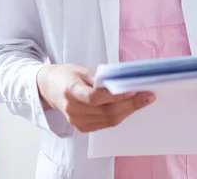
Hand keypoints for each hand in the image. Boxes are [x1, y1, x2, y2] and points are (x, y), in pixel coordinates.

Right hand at [37, 64, 154, 132]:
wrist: (49, 88)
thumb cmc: (66, 75)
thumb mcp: (80, 69)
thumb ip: (99, 77)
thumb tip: (121, 81)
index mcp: (70, 90)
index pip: (94, 97)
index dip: (115, 95)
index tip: (133, 88)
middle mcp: (73, 109)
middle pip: (106, 111)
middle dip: (130, 104)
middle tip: (148, 95)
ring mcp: (76, 121)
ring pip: (108, 120)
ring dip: (129, 110)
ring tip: (144, 100)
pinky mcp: (82, 127)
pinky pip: (105, 124)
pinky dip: (120, 115)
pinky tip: (130, 106)